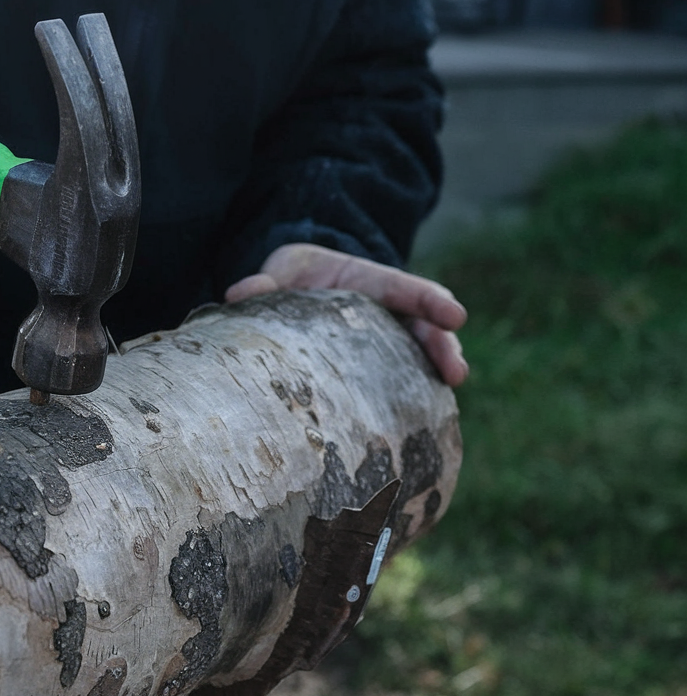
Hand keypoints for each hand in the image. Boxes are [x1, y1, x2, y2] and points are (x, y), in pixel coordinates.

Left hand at [225, 244, 468, 386]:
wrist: (295, 293)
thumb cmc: (293, 279)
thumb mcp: (281, 272)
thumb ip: (265, 282)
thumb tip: (240, 293)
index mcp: (366, 282)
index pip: (403, 288)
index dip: (429, 301)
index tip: (457, 315)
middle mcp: (386, 311)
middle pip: (424, 326)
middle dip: (443, 347)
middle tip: (456, 372)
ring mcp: (387, 340)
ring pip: (420, 355)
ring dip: (436, 374)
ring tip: (449, 393)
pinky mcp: (379, 368)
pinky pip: (401, 381)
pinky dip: (413, 399)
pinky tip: (421, 423)